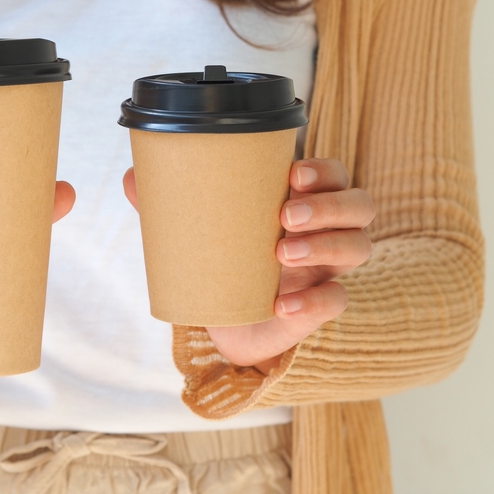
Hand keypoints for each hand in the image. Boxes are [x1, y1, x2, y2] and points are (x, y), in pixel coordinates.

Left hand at [122, 158, 373, 373]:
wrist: (226, 323)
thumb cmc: (223, 261)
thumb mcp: (201, 231)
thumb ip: (171, 204)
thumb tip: (132, 176)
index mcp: (302, 201)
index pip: (334, 174)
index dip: (324, 171)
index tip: (292, 173)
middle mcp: (325, 230)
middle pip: (360, 205)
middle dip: (329, 205)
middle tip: (285, 215)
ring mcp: (328, 269)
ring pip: (359, 246)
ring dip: (326, 243)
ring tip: (281, 251)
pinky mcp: (319, 308)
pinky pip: (338, 300)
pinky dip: (315, 301)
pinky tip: (282, 305)